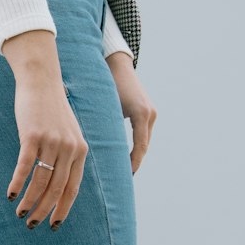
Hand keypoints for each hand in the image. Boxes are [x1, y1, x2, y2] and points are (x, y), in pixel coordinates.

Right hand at [8, 71, 88, 229]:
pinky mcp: (33, 135)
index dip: (63, 209)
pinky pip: (25, 166)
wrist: (41, 81)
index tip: (53, 225)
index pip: (73, 188)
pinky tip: (10, 195)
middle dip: (44, 210)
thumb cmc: (52, 110)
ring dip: (29, 201)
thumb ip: (69, 155)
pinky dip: (17, 183)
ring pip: (40, 181)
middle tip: (32, 225)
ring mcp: (51, 142)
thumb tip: (60, 183)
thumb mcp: (68, 133)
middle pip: (56, 189)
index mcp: (80, 151)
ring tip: (19, 213)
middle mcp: (69, 148)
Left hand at [106, 52, 156, 173]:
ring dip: (136, 155)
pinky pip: (143, 133)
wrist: (117, 64)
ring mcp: (151, 113)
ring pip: (144, 140)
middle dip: (135, 162)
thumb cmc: (106, 84)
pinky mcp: (148, 111)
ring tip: (125, 171)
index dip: (134, 162)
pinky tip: (127, 156)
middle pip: (143, 145)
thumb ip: (103, 125)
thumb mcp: (104, 105)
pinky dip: (136, 145)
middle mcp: (149, 114)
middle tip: (124, 179)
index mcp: (140, 114)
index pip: (140, 146)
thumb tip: (93, 147)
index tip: (127, 176)